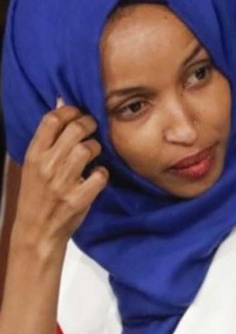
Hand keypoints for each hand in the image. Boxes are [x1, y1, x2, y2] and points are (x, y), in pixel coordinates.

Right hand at [12, 100, 108, 254]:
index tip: (79, 113)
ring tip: (93, 154)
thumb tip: (62, 103)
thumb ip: (49, 138)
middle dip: (90, 124)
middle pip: (75, 129)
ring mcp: (63, 182)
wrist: (36, 230)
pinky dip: (103, 173)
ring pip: (88, 149)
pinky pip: (100, 175)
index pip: (52, 119)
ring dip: (96, 147)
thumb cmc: (37, 194)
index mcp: (34, 154)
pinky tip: (97, 176)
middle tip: (94, 128)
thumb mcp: (35, 164)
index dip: (70, 111)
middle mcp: (47, 166)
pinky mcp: (79, 198)